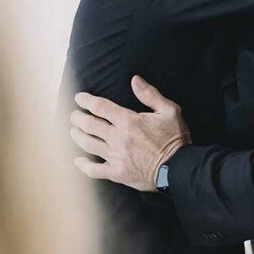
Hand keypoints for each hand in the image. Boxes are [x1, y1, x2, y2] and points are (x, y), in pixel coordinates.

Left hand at [70, 79, 188, 190]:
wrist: (179, 168)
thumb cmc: (175, 139)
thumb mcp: (169, 110)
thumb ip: (150, 94)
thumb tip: (135, 80)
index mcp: (129, 121)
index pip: (100, 107)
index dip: (86, 100)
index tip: (79, 98)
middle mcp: (118, 138)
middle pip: (89, 124)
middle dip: (77, 118)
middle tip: (74, 115)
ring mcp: (115, 156)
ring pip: (88, 144)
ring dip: (77, 136)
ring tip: (73, 131)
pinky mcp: (116, 173)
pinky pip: (94, 170)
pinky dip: (83, 165)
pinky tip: (78, 161)